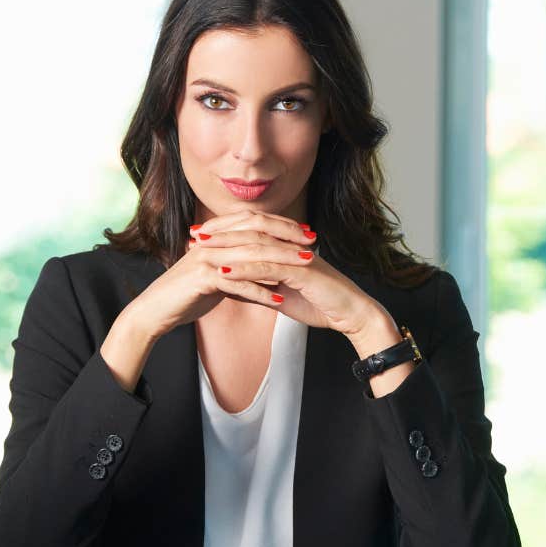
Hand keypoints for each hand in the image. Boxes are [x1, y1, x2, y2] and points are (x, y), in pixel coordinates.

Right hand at [122, 209, 319, 339]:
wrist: (155, 311)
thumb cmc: (186, 295)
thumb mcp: (216, 277)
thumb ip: (239, 270)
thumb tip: (267, 274)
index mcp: (216, 238)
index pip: (254, 223)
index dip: (282, 226)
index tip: (307, 234)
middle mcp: (211, 242)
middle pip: (257, 234)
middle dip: (287, 239)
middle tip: (312, 245)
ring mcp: (205, 258)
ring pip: (251, 256)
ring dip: (281, 261)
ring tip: (305, 267)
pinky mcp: (201, 278)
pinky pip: (236, 283)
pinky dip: (259, 291)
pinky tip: (279, 299)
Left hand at [187, 209, 391, 341]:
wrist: (351, 314)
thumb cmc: (321, 304)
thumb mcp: (282, 295)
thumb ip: (260, 287)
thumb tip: (234, 286)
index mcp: (287, 247)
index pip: (251, 233)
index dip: (225, 232)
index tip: (200, 236)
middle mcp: (291, 246)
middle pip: (250, 232)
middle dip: (220, 234)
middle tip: (194, 235)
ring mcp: (297, 256)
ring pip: (255, 246)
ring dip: (226, 247)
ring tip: (201, 250)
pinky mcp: (303, 271)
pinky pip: (268, 267)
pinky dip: (244, 269)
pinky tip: (223, 271)